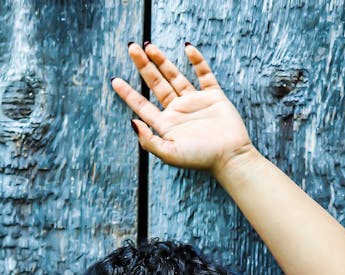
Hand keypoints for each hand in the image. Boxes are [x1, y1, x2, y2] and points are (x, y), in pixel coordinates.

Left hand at [111, 42, 253, 177]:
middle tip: (131, 48)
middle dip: (143, 66)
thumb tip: (132, 122)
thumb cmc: (200, 158)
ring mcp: (195, 102)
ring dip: (162, 60)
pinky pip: (204, 75)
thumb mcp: (169, 153)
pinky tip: (187, 48)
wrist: (229, 156)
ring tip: (149, 46)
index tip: (115, 80)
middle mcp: (178, 111)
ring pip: (175, 76)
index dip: (128, 93)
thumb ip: (149, 140)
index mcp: (166, 124)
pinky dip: (197, 61)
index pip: (143, 105)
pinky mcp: (213, 96)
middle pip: (156, 84)